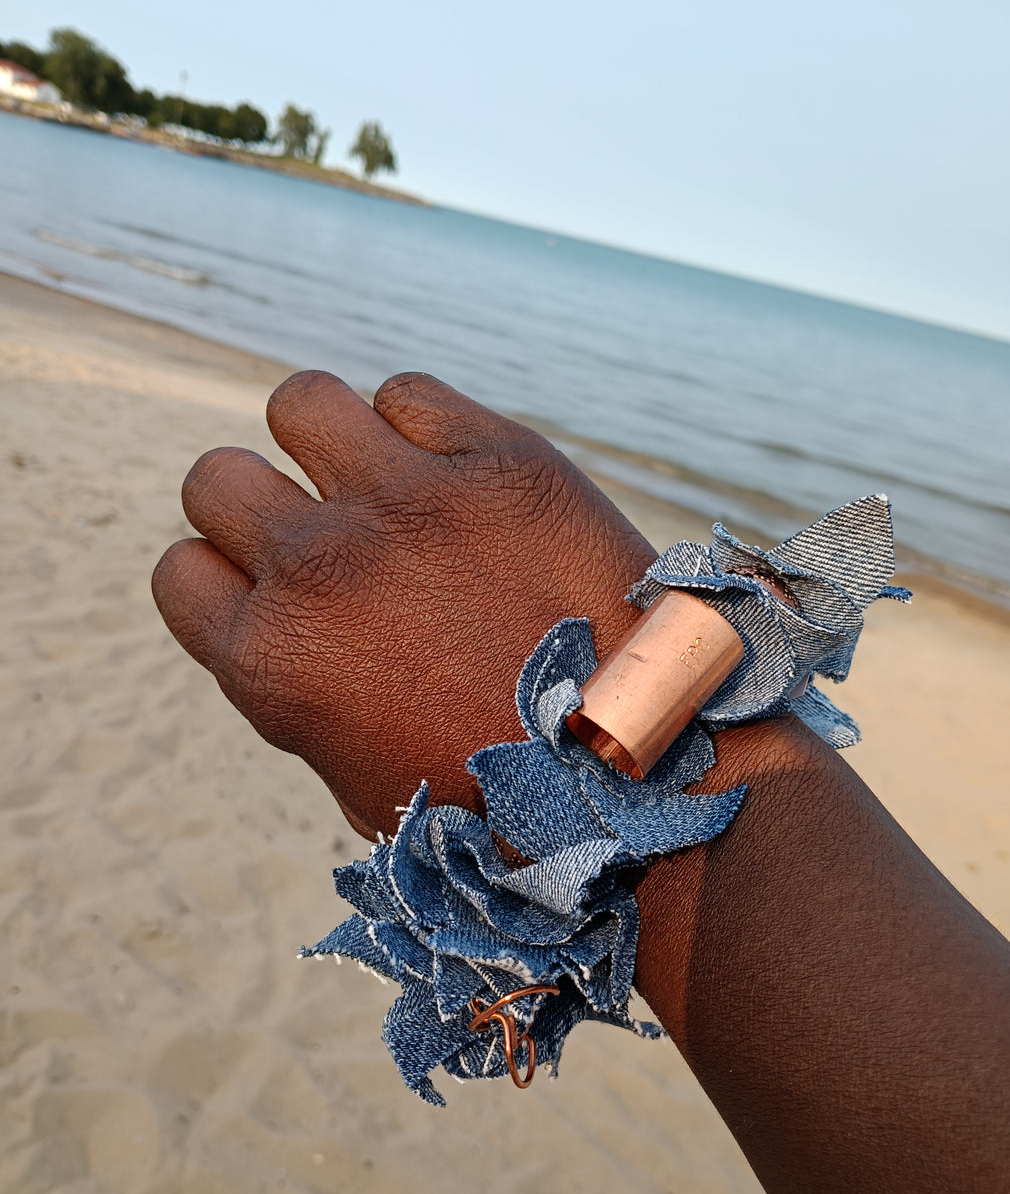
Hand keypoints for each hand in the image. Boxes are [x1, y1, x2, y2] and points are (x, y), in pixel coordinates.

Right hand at [152, 371, 653, 837]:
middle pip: (217, 477)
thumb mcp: (357, 770)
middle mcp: (320, 569)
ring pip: (299, 403)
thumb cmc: (501, 801)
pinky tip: (459, 476)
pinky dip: (421, 426)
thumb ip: (297, 682)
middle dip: (261, 505)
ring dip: (329, 442)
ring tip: (384, 484)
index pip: (180, 569)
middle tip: (327, 537)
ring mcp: (407, 504)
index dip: (227, 581)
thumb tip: (281, 615)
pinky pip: (408, 393)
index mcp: (271, 662)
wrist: (644, 777)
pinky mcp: (499, 460)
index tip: (276, 593)